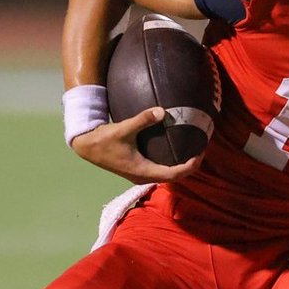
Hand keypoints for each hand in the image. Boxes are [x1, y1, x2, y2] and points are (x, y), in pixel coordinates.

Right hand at [71, 107, 202, 183]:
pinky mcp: (138, 171)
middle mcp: (144, 177)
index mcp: (143, 171)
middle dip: (190, 166)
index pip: (175, 174)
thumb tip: (161, 111)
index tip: (200, 153)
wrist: (87, 146)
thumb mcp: (123, 128)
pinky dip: (173, 164)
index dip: (190, 166)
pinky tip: (177, 151)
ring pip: (168, 176)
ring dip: (182, 166)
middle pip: (175, 177)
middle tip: (201, 150)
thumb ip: (142, 119)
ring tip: (193, 151)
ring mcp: (141, 176)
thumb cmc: (104, 139)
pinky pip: (161, 171)